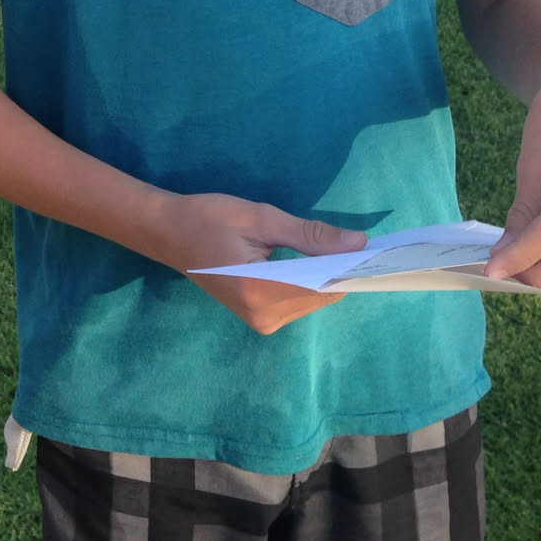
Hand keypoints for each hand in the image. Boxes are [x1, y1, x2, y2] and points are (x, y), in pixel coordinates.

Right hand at [156, 192, 365, 334]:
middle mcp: (265, 317)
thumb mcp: (260, 218)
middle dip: (337, 268)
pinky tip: (305, 259)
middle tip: (346, 237)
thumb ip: (310, 235)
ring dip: (323, 274)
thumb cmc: (209, 218)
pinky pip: (299, 300)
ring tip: (320, 244)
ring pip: (314, 299)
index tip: (371, 246)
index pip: (325, 288)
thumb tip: (359, 244)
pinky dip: (309, 281)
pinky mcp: (260, 318)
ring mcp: (262, 322)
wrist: (168, 233)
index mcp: (261, 293)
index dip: (350, 267)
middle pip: (323, 295)